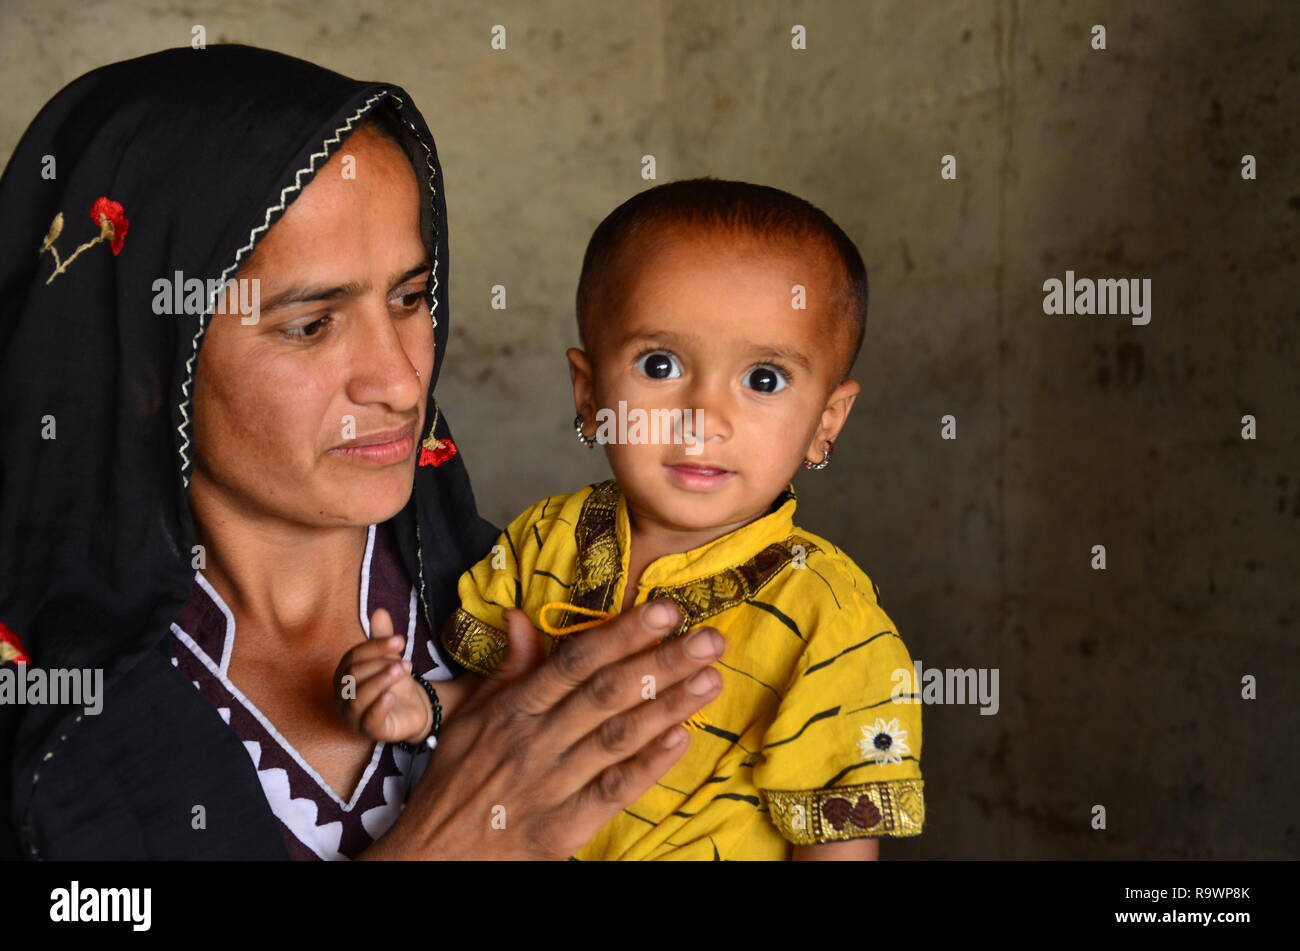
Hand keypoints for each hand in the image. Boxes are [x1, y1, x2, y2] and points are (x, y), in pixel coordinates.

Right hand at [333, 609, 430, 744]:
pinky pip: (368, 720)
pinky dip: (379, 707)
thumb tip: (380, 611)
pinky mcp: (368, 732)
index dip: (375, 647)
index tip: (400, 640)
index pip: (353, 657)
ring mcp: (353, 715)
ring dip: (380, 682)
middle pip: (353, 675)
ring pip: (358, 698)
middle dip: (379, 664)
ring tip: (401, 671)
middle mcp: (343, 695)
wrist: (413, 709)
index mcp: (344, 674)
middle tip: (404, 661)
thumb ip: (382, 638)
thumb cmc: (395, 683)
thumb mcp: (390, 658)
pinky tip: (392, 696)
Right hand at [357, 599, 724, 859]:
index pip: (575, 662)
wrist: (432, 854)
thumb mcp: (470, 716)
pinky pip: (613, 791)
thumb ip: (507, 668)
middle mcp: (535, 742)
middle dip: (662, 663)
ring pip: (618, 738)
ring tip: (711, 679)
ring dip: (669, 706)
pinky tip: (681, 739)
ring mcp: (551, 785)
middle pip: (606, 694)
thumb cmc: (456, 779)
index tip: (664, 610)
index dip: (621, 634)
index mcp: (513, 709)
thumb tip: (519, 615)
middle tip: (710, 639)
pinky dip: (649, 765)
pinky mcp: (564, 827)